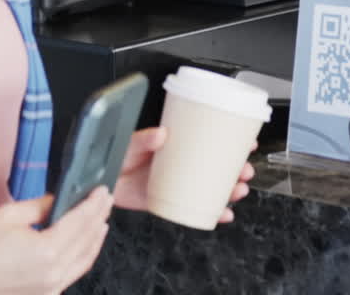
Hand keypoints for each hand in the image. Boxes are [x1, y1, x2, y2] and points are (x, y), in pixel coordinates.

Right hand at [0, 188, 111, 294]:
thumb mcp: (10, 215)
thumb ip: (41, 205)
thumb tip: (60, 199)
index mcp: (47, 250)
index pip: (80, 222)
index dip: (94, 204)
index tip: (103, 190)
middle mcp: (53, 273)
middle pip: (86, 240)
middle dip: (98, 217)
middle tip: (107, 199)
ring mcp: (51, 289)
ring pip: (84, 261)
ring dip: (96, 239)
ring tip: (102, 220)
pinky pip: (72, 274)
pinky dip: (83, 257)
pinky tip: (85, 246)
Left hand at [113, 128, 255, 221]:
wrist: (101, 179)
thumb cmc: (117, 155)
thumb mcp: (131, 141)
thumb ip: (143, 138)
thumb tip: (160, 134)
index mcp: (176, 143)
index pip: (209, 139)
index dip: (231, 140)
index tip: (248, 141)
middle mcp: (181, 163)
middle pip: (216, 165)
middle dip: (236, 168)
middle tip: (246, 170)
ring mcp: (177, 183)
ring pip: (210, 187)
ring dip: (228, 190)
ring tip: (238, 191)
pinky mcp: (169, 201)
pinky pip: (195, 209)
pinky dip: (211, 213)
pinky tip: (222, 214)